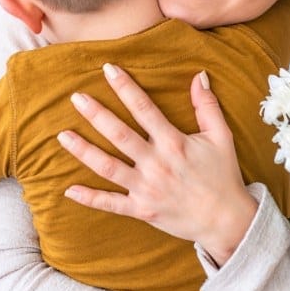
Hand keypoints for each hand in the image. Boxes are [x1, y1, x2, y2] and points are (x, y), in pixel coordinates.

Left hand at [57, 63, 256, 265]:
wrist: (227, 220)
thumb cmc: (222, 175)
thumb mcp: (221, 137)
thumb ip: (207, 106)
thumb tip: (199, 76)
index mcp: (174, 143)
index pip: (144, 108)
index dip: (125, 87)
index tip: (108, 69)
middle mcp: (156, 164)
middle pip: (119, 135)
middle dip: (96, 114)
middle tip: (76, 97)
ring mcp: (146, 189)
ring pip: (108, 167)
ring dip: (84, 151)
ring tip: (62, 136)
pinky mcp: (142, 210)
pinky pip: (111, 204)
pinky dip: (89, 198)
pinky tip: (68, 190)